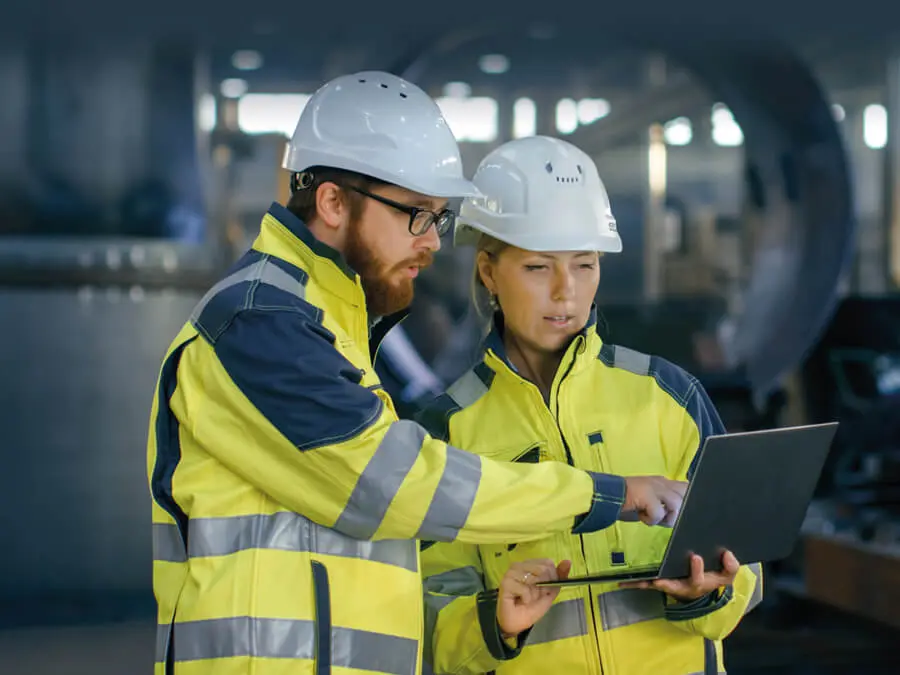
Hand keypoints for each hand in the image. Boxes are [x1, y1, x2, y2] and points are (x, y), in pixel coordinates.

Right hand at [496, 559, 571, 636]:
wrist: (517, 624)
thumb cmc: (532, 607)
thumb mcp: (550, 592)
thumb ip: (559, 576)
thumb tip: (568, 561)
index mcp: (530, 565)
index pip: (547, 563)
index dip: (551, 577)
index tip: (545, 589)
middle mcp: (519, 565)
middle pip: (542, 569)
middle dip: (543, 586)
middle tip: (535, 596)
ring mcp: (511, 573)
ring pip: (533, 578)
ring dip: (534, 594)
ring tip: (526, 599)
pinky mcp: (505, 583)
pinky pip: (524, 589)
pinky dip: (526, 598)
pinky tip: (520, 601)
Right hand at [619, 476, 687, 526]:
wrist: (606, 496)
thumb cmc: (626, 502)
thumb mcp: (649, 501)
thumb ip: (663, 503)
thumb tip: (678, 514)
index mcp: (663, 482)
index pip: (687, 487)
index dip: (688, 500)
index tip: (676, 511)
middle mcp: (662, 482)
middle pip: (686, 495)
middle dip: (678, 511)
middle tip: (662, 517)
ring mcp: (656, 487)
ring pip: (676, 505)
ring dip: (665, 518)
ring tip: (651, 518)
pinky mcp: (648, 495)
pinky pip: (659, 513)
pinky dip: (651, 520)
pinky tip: (642, 517)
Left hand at [619, 551, 740, 601]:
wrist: (702, 589)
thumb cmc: (712, 578)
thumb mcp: (726, 575)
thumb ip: (730, 566)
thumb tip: (728, 554)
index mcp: (698, 583)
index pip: (699, 578)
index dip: (698, 569)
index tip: (696, 557)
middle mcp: (681, 587)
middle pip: (672, 586)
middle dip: (665, 583)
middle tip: (658, 580)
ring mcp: (669, 586)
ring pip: (654, 586)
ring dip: (641, 584)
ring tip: (626, 582)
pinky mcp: (659, 583)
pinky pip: (646, 583)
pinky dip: (634, 583)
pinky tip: (619, 581)